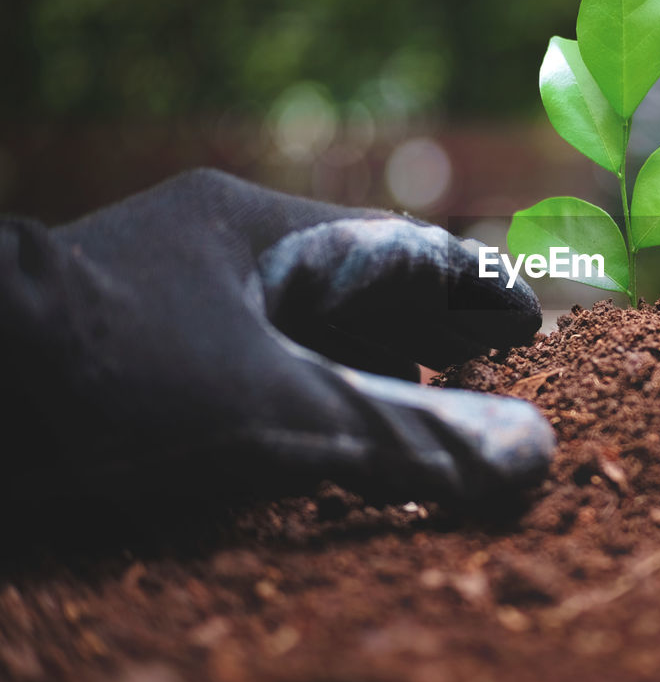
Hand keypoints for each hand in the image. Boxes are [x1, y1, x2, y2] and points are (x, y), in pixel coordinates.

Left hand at [0, 169, 553, 508]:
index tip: (530, 326)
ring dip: (368, 356)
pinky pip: (252, 350)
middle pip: (357, 279)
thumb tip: (530, 453)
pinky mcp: (137, 338)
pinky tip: (322, 419)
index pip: (400, 249)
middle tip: (491, 368)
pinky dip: (305, 382)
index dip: (472, 289)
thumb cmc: (108, 374)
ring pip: (302, 316)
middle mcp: (217, 245)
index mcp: (258, 228)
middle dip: (429, 325)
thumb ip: (403, 433)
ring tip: (424, 399)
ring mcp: (172, 289)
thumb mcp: (273, 412)